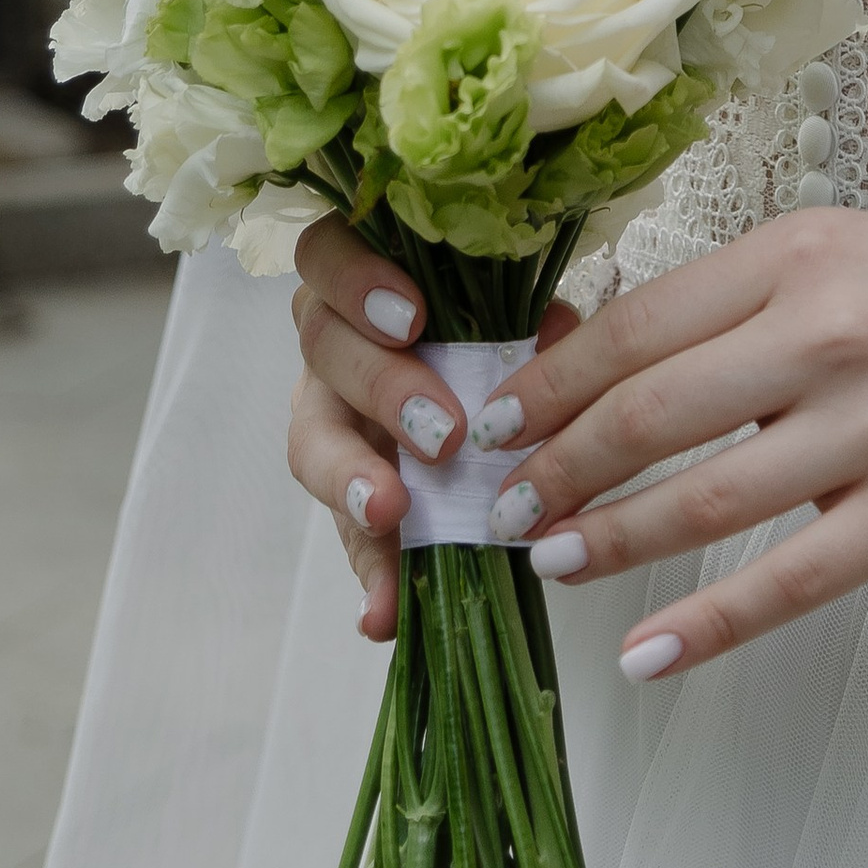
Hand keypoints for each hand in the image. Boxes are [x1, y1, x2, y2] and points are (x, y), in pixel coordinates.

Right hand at [286, 219, 581, 641]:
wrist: (473, 406)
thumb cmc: (487, 337)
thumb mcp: (514, 320)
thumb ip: (530, 323)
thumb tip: (556, 334)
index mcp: (367, 280)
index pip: (329, 253)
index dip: (359, 283)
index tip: (415, 320)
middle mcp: (332, 344)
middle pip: (323, 347)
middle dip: (383, 387)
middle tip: (440, 432)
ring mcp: (326, 418)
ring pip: (311, 439)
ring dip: (354, 479)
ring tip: (395, 514)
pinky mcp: (344, 495)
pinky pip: (347, 535)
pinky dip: (371, 576)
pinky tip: (385, 613)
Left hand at [289, 208, 867, 673]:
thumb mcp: (827, 257)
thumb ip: (723, 306)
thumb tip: (583, 362)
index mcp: (797, 255)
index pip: (639, 326)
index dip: (554, 383)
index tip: (497, 420)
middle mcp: (828, 335)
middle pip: (655, 413)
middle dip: (561, 465)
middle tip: (505, 503)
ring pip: (708, 501)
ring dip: (613, 540)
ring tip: (552, 560)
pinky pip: (792, 581)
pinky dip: (708, 626)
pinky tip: (644, 653)